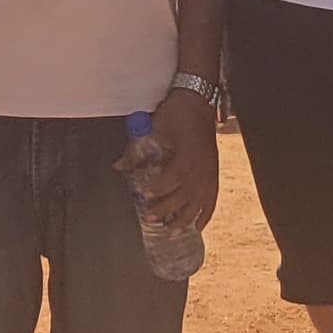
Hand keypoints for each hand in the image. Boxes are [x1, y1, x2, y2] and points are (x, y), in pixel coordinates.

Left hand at [132, 89, 219, 231]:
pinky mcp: (214, 173)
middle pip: (185, 196)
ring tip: (172, 231)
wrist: (199, 100)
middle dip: (166, 209)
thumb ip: (137, 149)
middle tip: (150, 218)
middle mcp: (201, 168)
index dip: (158, 189)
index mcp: (187, 156)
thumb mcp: (155, 127)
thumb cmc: (177, 112)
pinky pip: (212, 199)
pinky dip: (206, 214)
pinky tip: (198, 226)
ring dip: (185, 219)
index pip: (172, 178)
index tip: (143, 196)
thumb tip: (119, 166)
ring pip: (199, 203)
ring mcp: (210, 172)